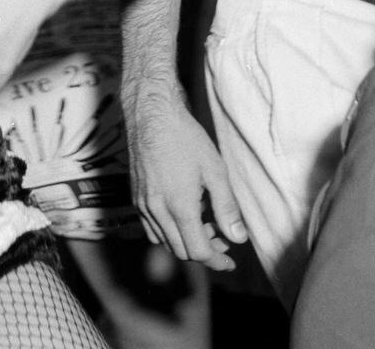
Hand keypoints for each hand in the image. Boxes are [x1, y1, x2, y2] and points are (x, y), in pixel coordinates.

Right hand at [123, 80, 246, 270]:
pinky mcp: (136, 196)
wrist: (151, 114)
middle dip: (204, 252)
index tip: (230, 260)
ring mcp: (143, 204)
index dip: (217, 260)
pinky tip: (181, 216)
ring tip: (204, 224)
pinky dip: (168, 233)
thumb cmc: (184, 137)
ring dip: (185, 242)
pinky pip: (151, 228)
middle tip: (222, 238)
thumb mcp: (214, 170)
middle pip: (181, 251)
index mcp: (179, 206)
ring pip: (164, 241)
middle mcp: (157, 210)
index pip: (198, 252)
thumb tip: (238, 238)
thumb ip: (226, 208)